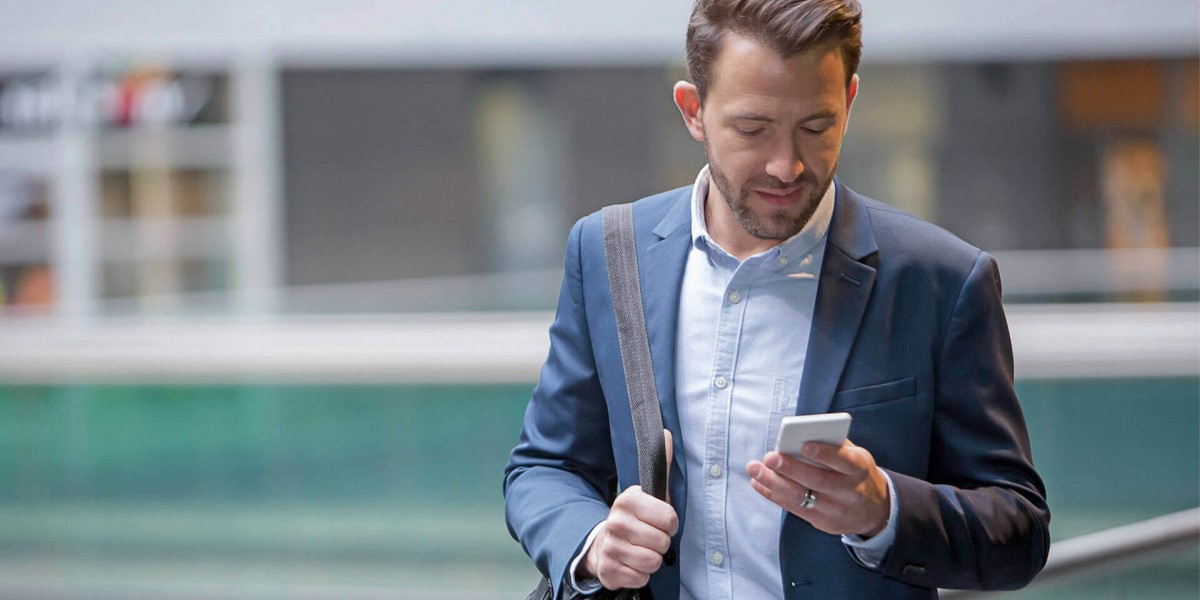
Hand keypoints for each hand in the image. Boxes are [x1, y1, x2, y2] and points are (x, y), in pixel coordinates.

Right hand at [580, 430, 677, 589]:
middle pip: (662, 543)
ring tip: (642, 550)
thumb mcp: (650, 493)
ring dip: (652, 561)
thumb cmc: (636, 520)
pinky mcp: (608, 571)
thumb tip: (667, 433)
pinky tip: (632, 564)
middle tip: (650, 538)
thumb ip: (661, 465)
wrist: (605, 545)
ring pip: (652, 562)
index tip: (661, 521)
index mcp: (628, 500)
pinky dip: (641, 575)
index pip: (669, 518)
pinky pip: (641, 578)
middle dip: (661, 544)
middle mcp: (615, 522)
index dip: (670, 523)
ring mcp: (610, 547)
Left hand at [746, 439, 888, 537]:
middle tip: (769, 457)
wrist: (875, 510)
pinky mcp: (824, 523)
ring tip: (755, 470)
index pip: (843, 461)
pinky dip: (774, 495)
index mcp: (859, 468)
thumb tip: (798, 437)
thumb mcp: (856, 457)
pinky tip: (758, 483)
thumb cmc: (856, 473)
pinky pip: (795, 509)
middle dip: (790, 469)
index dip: (824, 454)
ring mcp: (836, 510)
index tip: (804, 445)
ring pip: (801, 497)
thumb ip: (832, 447)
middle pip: (817, 481)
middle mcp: (850, 491)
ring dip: (774, 483)